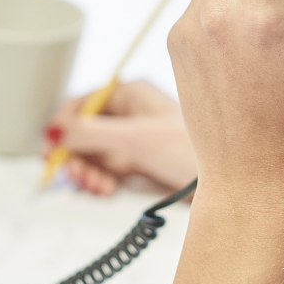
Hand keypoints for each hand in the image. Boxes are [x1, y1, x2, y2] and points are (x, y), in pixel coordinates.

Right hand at [43, 80, 196, 194]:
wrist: (233, 181)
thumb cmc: (195, 150)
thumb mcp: (136, 140)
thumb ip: (91, 134)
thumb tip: (53, 130)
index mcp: (130, 94)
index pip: (82, 104)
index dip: (62, 126)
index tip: (51, 149)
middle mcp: (130, 113)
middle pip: (83, 131)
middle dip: (75, 154)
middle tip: (76, 174)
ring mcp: (134, 139)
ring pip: (93, 154)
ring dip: (87, 171)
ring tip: (96, 185)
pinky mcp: (139, 163)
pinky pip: (107, 170)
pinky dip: (101, 181)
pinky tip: (107, 189)